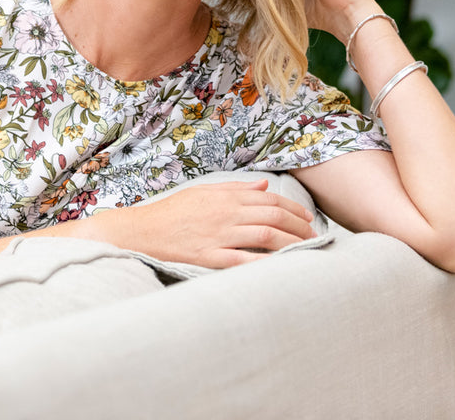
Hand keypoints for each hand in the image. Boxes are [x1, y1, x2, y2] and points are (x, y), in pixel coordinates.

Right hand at [102, 179, 316, 268]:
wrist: (141, 231)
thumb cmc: (171, 212)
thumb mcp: (202, 192)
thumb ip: (234, 189)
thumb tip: (263, 186)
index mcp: (224, 197)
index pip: (268, 199)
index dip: (292, 208)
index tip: (307, 218)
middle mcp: (225, 214)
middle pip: (272, 217)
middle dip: (298, 226)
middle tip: (313, 236)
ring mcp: (218, 236)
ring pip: (265, 237)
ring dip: (291, 243)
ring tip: (305, 250)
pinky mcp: (208, 257)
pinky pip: (242, 260)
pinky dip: (264, 263)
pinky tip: (280, 267)